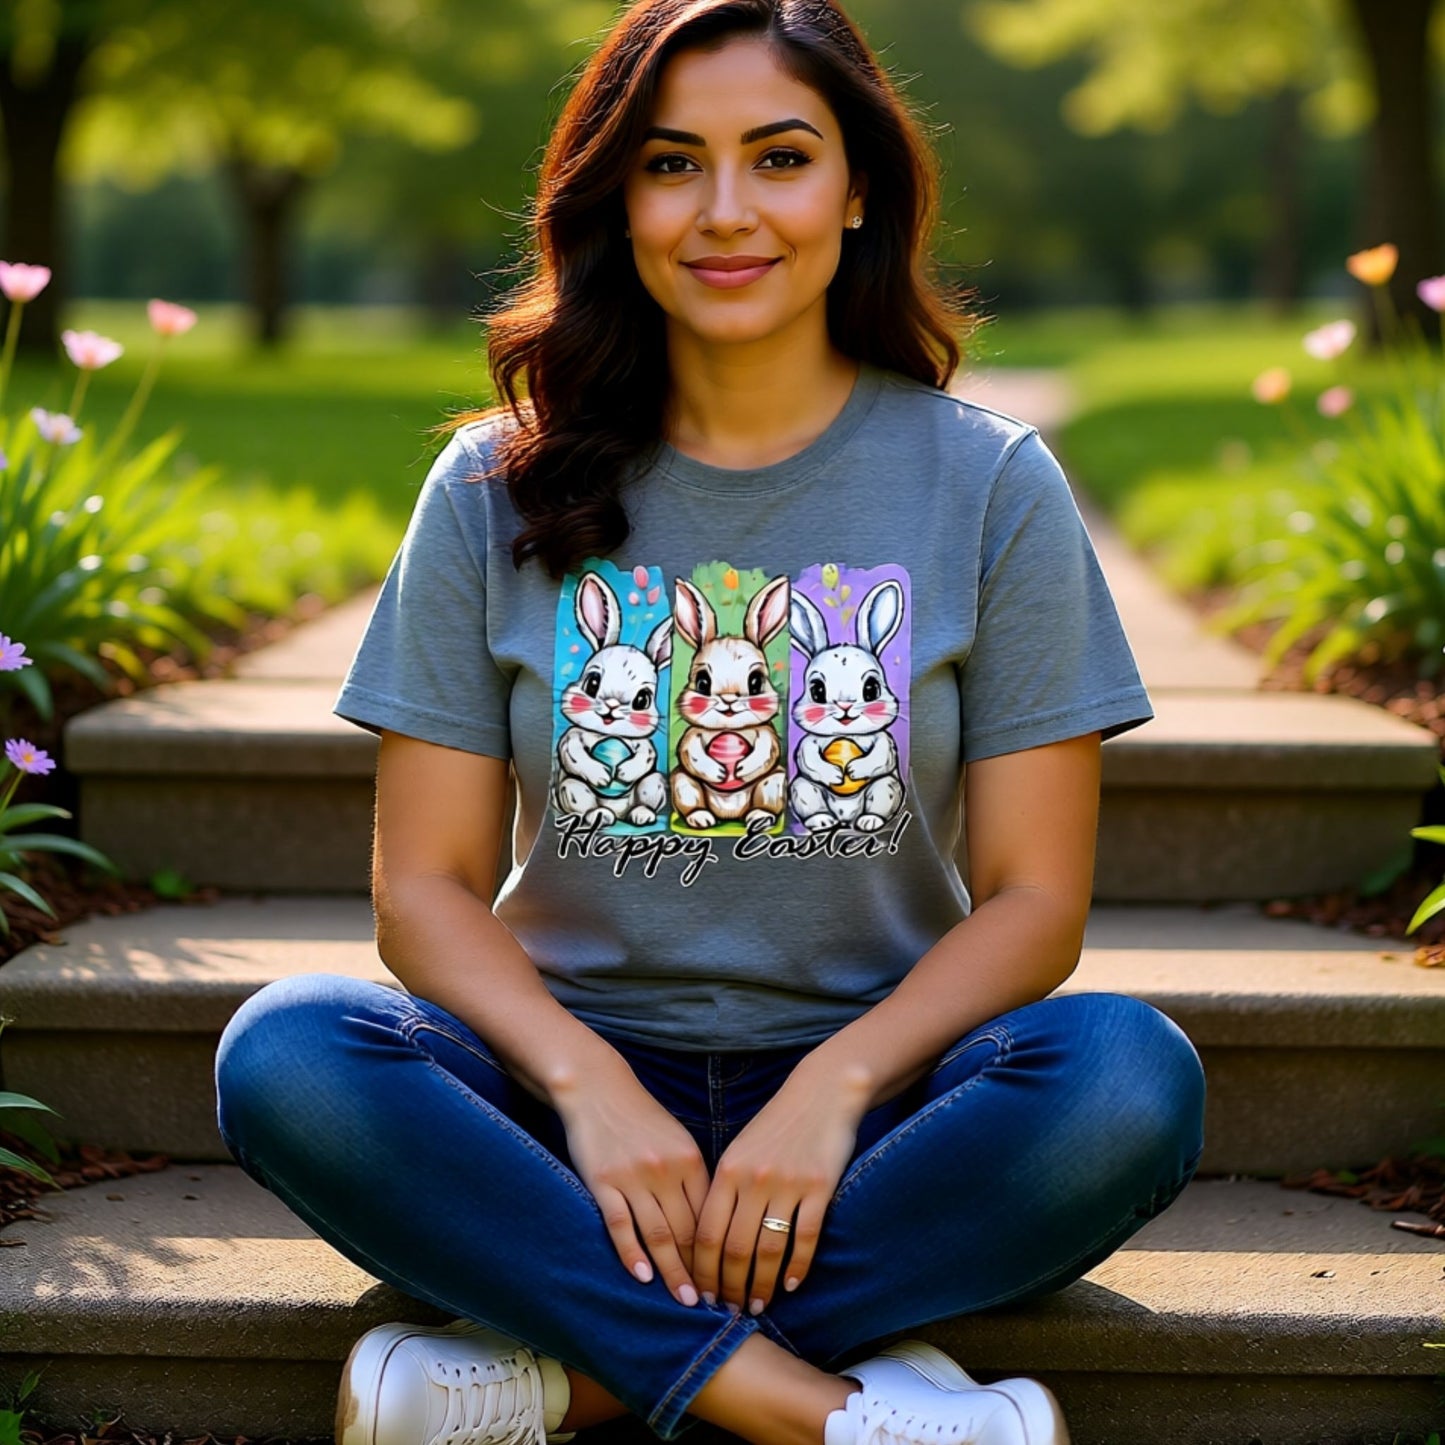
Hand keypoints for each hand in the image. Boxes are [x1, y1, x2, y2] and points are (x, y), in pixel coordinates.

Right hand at [556, 1073, 712, 1305]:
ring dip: (674, 1272)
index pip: (711, 1217)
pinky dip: (632, 1253)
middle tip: (716, 1306)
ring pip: (659, 1234)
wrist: (597, 1089)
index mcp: (691, 1160)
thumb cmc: (641, 1118)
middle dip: (703, 1272)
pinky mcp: (603, 1181)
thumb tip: (712, 1223)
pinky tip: (643, 1277)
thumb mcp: (678, 1141)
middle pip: (689, 1231)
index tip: (731, 1281)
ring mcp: (634, 1177)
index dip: (721, 1253)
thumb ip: (694, 1178)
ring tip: (686, 1303)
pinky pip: (620, 1224)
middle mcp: (666, 1170)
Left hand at [691, 1072, 863, 1313]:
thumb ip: (725, 1190)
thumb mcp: (740, 1150)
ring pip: (769, 1250)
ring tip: (758, 1304)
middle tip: (729, 1310)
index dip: (702, 1270)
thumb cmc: (776, 1126)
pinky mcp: (819, 1187)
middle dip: (729, 1286)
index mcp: (728, 1171)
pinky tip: (792, 1284)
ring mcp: (787, 1184)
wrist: (821, 1093)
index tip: (701, 1295)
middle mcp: (753, 1180)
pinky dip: (797, 1266)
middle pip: (735, 1248)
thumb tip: (708, 1241)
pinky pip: (805, 1237)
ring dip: (762, 1284)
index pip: (706, 1233)